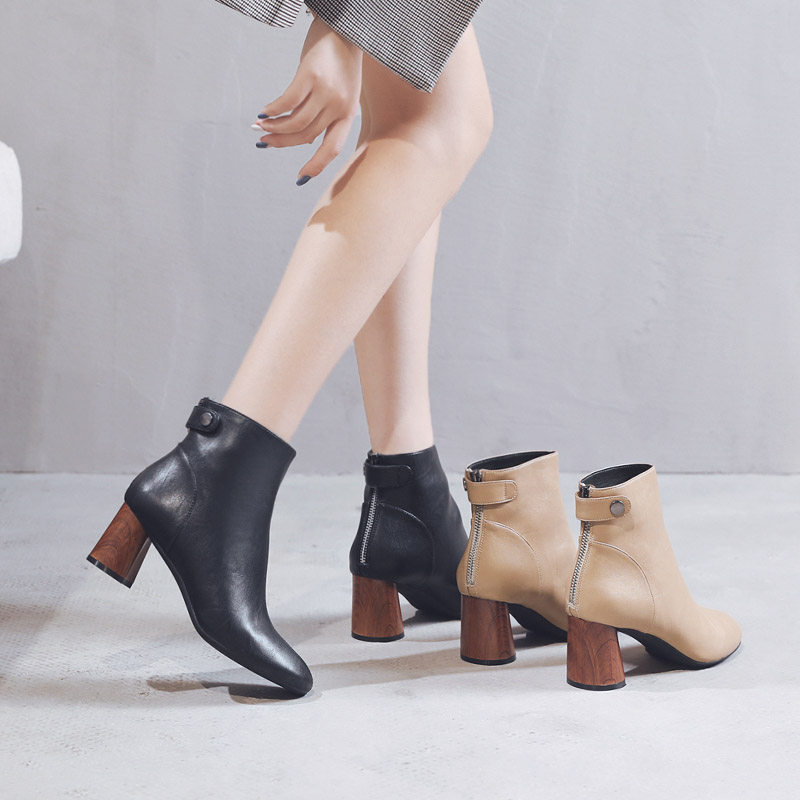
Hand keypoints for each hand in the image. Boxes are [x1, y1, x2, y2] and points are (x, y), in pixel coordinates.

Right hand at [252, 13, 362, 184]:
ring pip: (296, 122)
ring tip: (260, 127)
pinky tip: (264, 111)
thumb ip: (327, 114)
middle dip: (282, 143)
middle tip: (264, 142)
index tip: (300, 178)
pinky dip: (273, 110)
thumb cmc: (340, 60)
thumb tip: (302, 137)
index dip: (316, 166)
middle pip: (306, 136)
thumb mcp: (341, 91)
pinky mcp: (311, 75)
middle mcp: (339, 106)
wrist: (345, 25)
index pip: (333, 149)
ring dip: (274, 128)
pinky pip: (288, 101)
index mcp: (348, 114)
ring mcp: (326, 92)